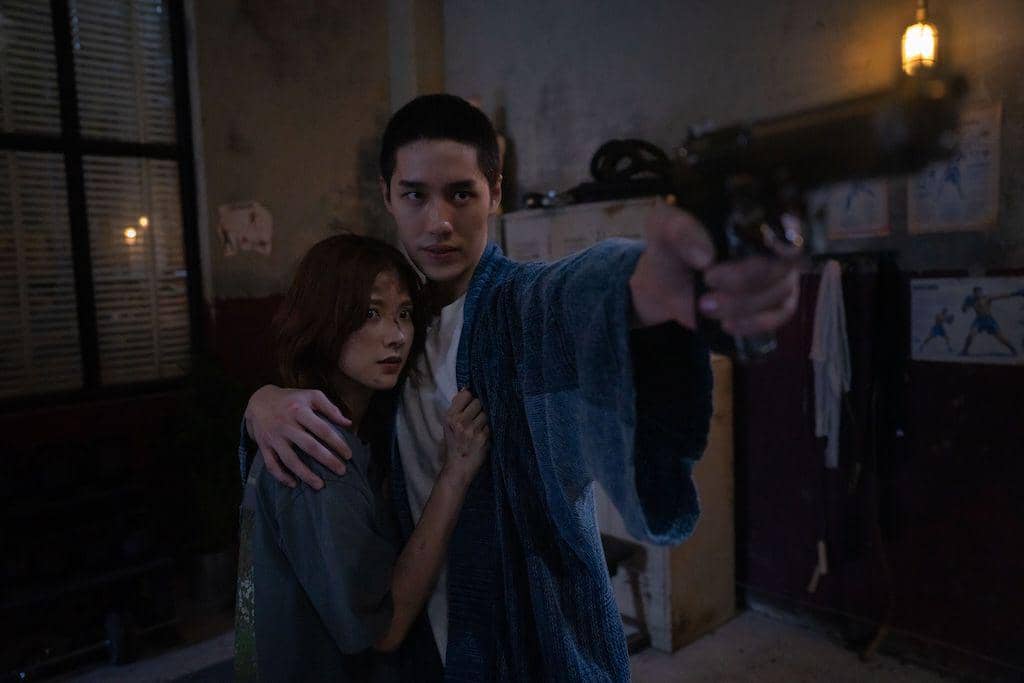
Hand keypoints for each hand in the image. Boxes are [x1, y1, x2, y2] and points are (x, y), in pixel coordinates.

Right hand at [244, 385, 352, 488]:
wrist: (259, 401)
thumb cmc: (291, 399)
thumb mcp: (311, 396)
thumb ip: (330, 408)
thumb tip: (348, 423)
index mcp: (299, 410)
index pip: (322, 429)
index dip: (337, 443)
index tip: (348, 455)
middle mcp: (285, 425)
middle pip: (309, 446)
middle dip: (327, 460)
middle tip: (341, 471)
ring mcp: (273, 437)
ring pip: (290, 460)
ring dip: (305, 474)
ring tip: (320, 486)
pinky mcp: (263, 446)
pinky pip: (271, 465)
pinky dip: (281, 476)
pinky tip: (294, 484)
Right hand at [439, 389, 489, 487]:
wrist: (458, 467)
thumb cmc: (454, 444)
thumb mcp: (449, 425)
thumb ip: (457, 407)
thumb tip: (466, 388)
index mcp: (449, 416)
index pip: (466, 394)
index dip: (471, 399)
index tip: (471, 406)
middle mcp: (459, 422)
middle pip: (478, 402)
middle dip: (479, 409)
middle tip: (475, 420)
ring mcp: (471, 430)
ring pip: (486, 414)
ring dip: (485, 420)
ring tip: (478, 430)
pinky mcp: (482, 438)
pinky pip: (490, 426)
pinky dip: (488, 431)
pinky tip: (482, 437)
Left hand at [629, 199, 799, 335]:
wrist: (664, 282)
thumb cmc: (671, 246)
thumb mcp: (665, 229)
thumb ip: (682, 233)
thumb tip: (706, 257)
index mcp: (753, 218)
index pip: (788, 223)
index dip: (787, 236)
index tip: (769, 246)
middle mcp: (774, 246)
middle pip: (780, 265)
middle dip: (744, 279)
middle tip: (708, 280)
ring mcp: (777, 277)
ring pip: (778, 294)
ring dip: (741, 305)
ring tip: (704, 304)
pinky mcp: (771, 305)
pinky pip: (776, 318)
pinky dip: (752, 324)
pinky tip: (727, 324)